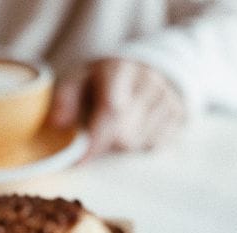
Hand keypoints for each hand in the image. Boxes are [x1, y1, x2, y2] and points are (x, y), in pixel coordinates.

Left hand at [49, 58, 184, 158]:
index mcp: (120, 68)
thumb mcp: (80, 78)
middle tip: (96, 135)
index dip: (95, 140)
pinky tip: (136, 129)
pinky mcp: (179, 115)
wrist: (150, 67)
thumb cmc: (105, 79)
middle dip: (104, 143)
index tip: (79, 161)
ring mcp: (168, 99)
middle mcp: (149, 82)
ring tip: (118, 126)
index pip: (111, 110)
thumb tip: (57, 123)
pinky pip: (154, 146)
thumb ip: (65, 97)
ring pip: (137, 144)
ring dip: (121, 145)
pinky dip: (139, 145)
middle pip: (124, 134)